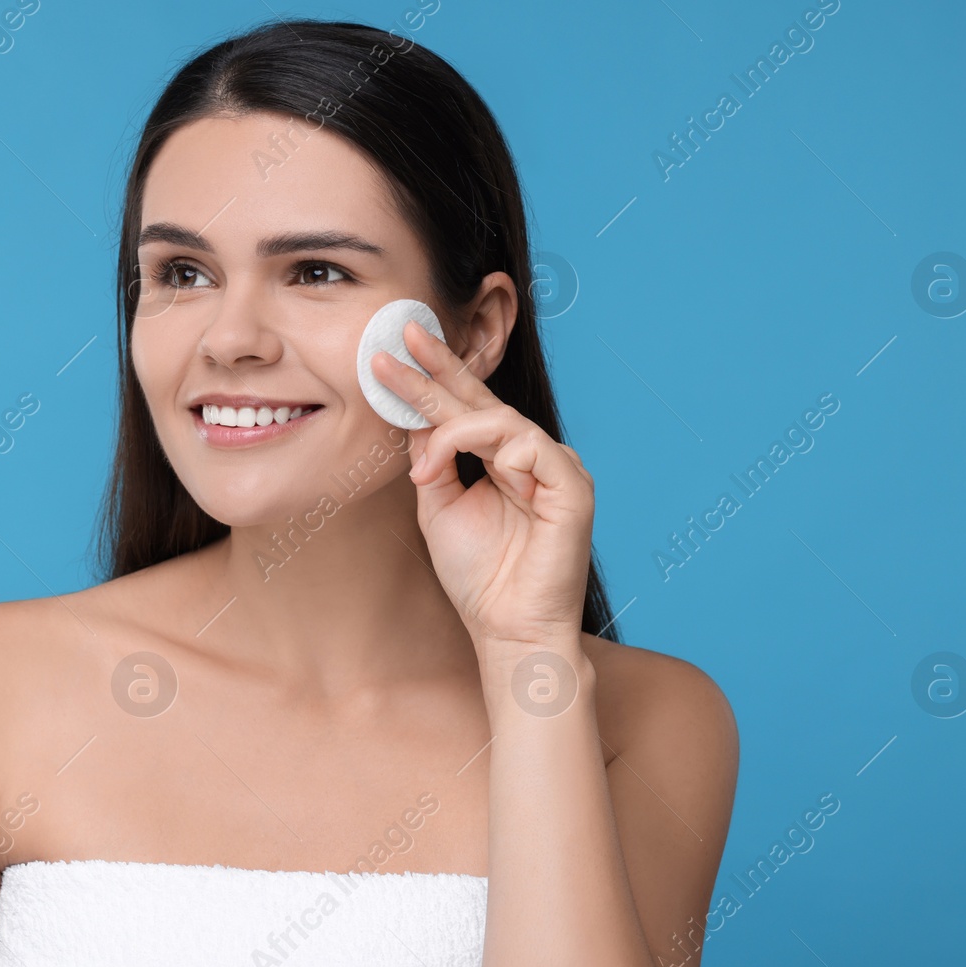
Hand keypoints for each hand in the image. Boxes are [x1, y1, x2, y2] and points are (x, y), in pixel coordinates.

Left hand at [370, 319, 595, 661]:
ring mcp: (555, 469)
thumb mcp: (438, 507)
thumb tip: (412, 416)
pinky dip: (501, 455)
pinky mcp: (573, 488)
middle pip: (481, 401)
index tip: (392, 353)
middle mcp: (531, 457)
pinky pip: (533, 449)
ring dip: (455, 432)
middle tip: (404, 336)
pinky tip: (491, 474)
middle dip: (440, 368)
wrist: (508, 629)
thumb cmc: (478, 577)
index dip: (431, 378)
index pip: (464, 408)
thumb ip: (431, 460)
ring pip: (502, 421)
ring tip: (425, 466)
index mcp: (501, 459)